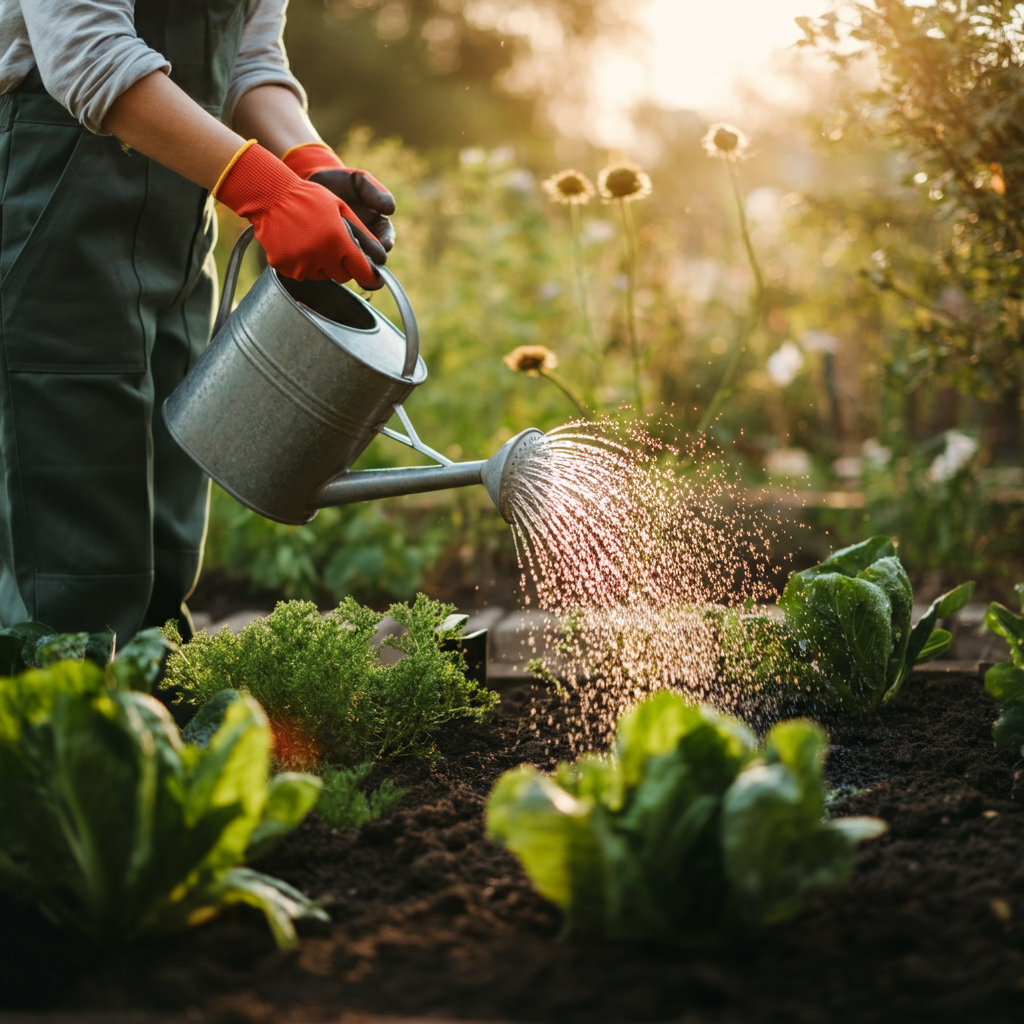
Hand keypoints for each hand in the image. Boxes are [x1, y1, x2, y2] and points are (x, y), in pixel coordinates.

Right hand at [215, 142, 385, 288]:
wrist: (269, 195)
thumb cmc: (308, 197)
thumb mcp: (340, 207)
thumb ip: (361, 231)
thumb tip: (379, 253)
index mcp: (339, 242)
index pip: (362, 271)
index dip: (369, 276)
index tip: (373, 278)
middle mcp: (322, 257)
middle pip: (342, 276)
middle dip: (342, 265)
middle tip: (334, 247)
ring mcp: (302, 264)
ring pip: (322, 275)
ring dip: (321, 264)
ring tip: (311, 240)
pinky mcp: (285, 268)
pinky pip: (300, 273)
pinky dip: (301, 263)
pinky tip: (295, 243)